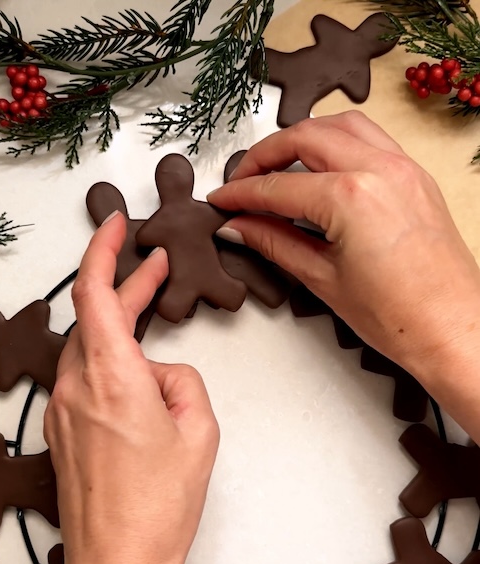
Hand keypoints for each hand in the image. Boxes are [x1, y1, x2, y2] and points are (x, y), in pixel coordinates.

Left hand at [44, 211, 219, 563]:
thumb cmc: (158, 508)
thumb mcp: (198, 433)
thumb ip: (182, 383)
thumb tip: (162, 374)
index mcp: (110, 378)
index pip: (93, 293)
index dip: (101, 250)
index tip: (116, 225)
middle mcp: (75, 389)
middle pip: (93, 319)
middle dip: (124, 289)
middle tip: (153, 268)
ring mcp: (62, 414)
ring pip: (90, 352)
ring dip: (119, 332)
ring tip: (153, 325)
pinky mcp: (61, 435)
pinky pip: (85, 384)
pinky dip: (109, 367)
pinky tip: (138, 382)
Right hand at [208, 112, 479, 384]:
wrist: (451, 328)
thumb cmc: (398, 316)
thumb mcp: (322, 279)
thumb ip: (275, 243)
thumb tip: (239, 227)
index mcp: (351, 197)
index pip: (278, 187)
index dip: (241, 194)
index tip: (222, 201)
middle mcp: (379, 170)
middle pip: (305, 137)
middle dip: (265, 154)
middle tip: (242, 181)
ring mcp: (403, 168)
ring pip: (340, 125)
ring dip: (303, 137)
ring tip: (278, 166)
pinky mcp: (416, 176)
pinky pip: (371, 139)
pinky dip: (338, 143)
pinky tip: (321, 168)